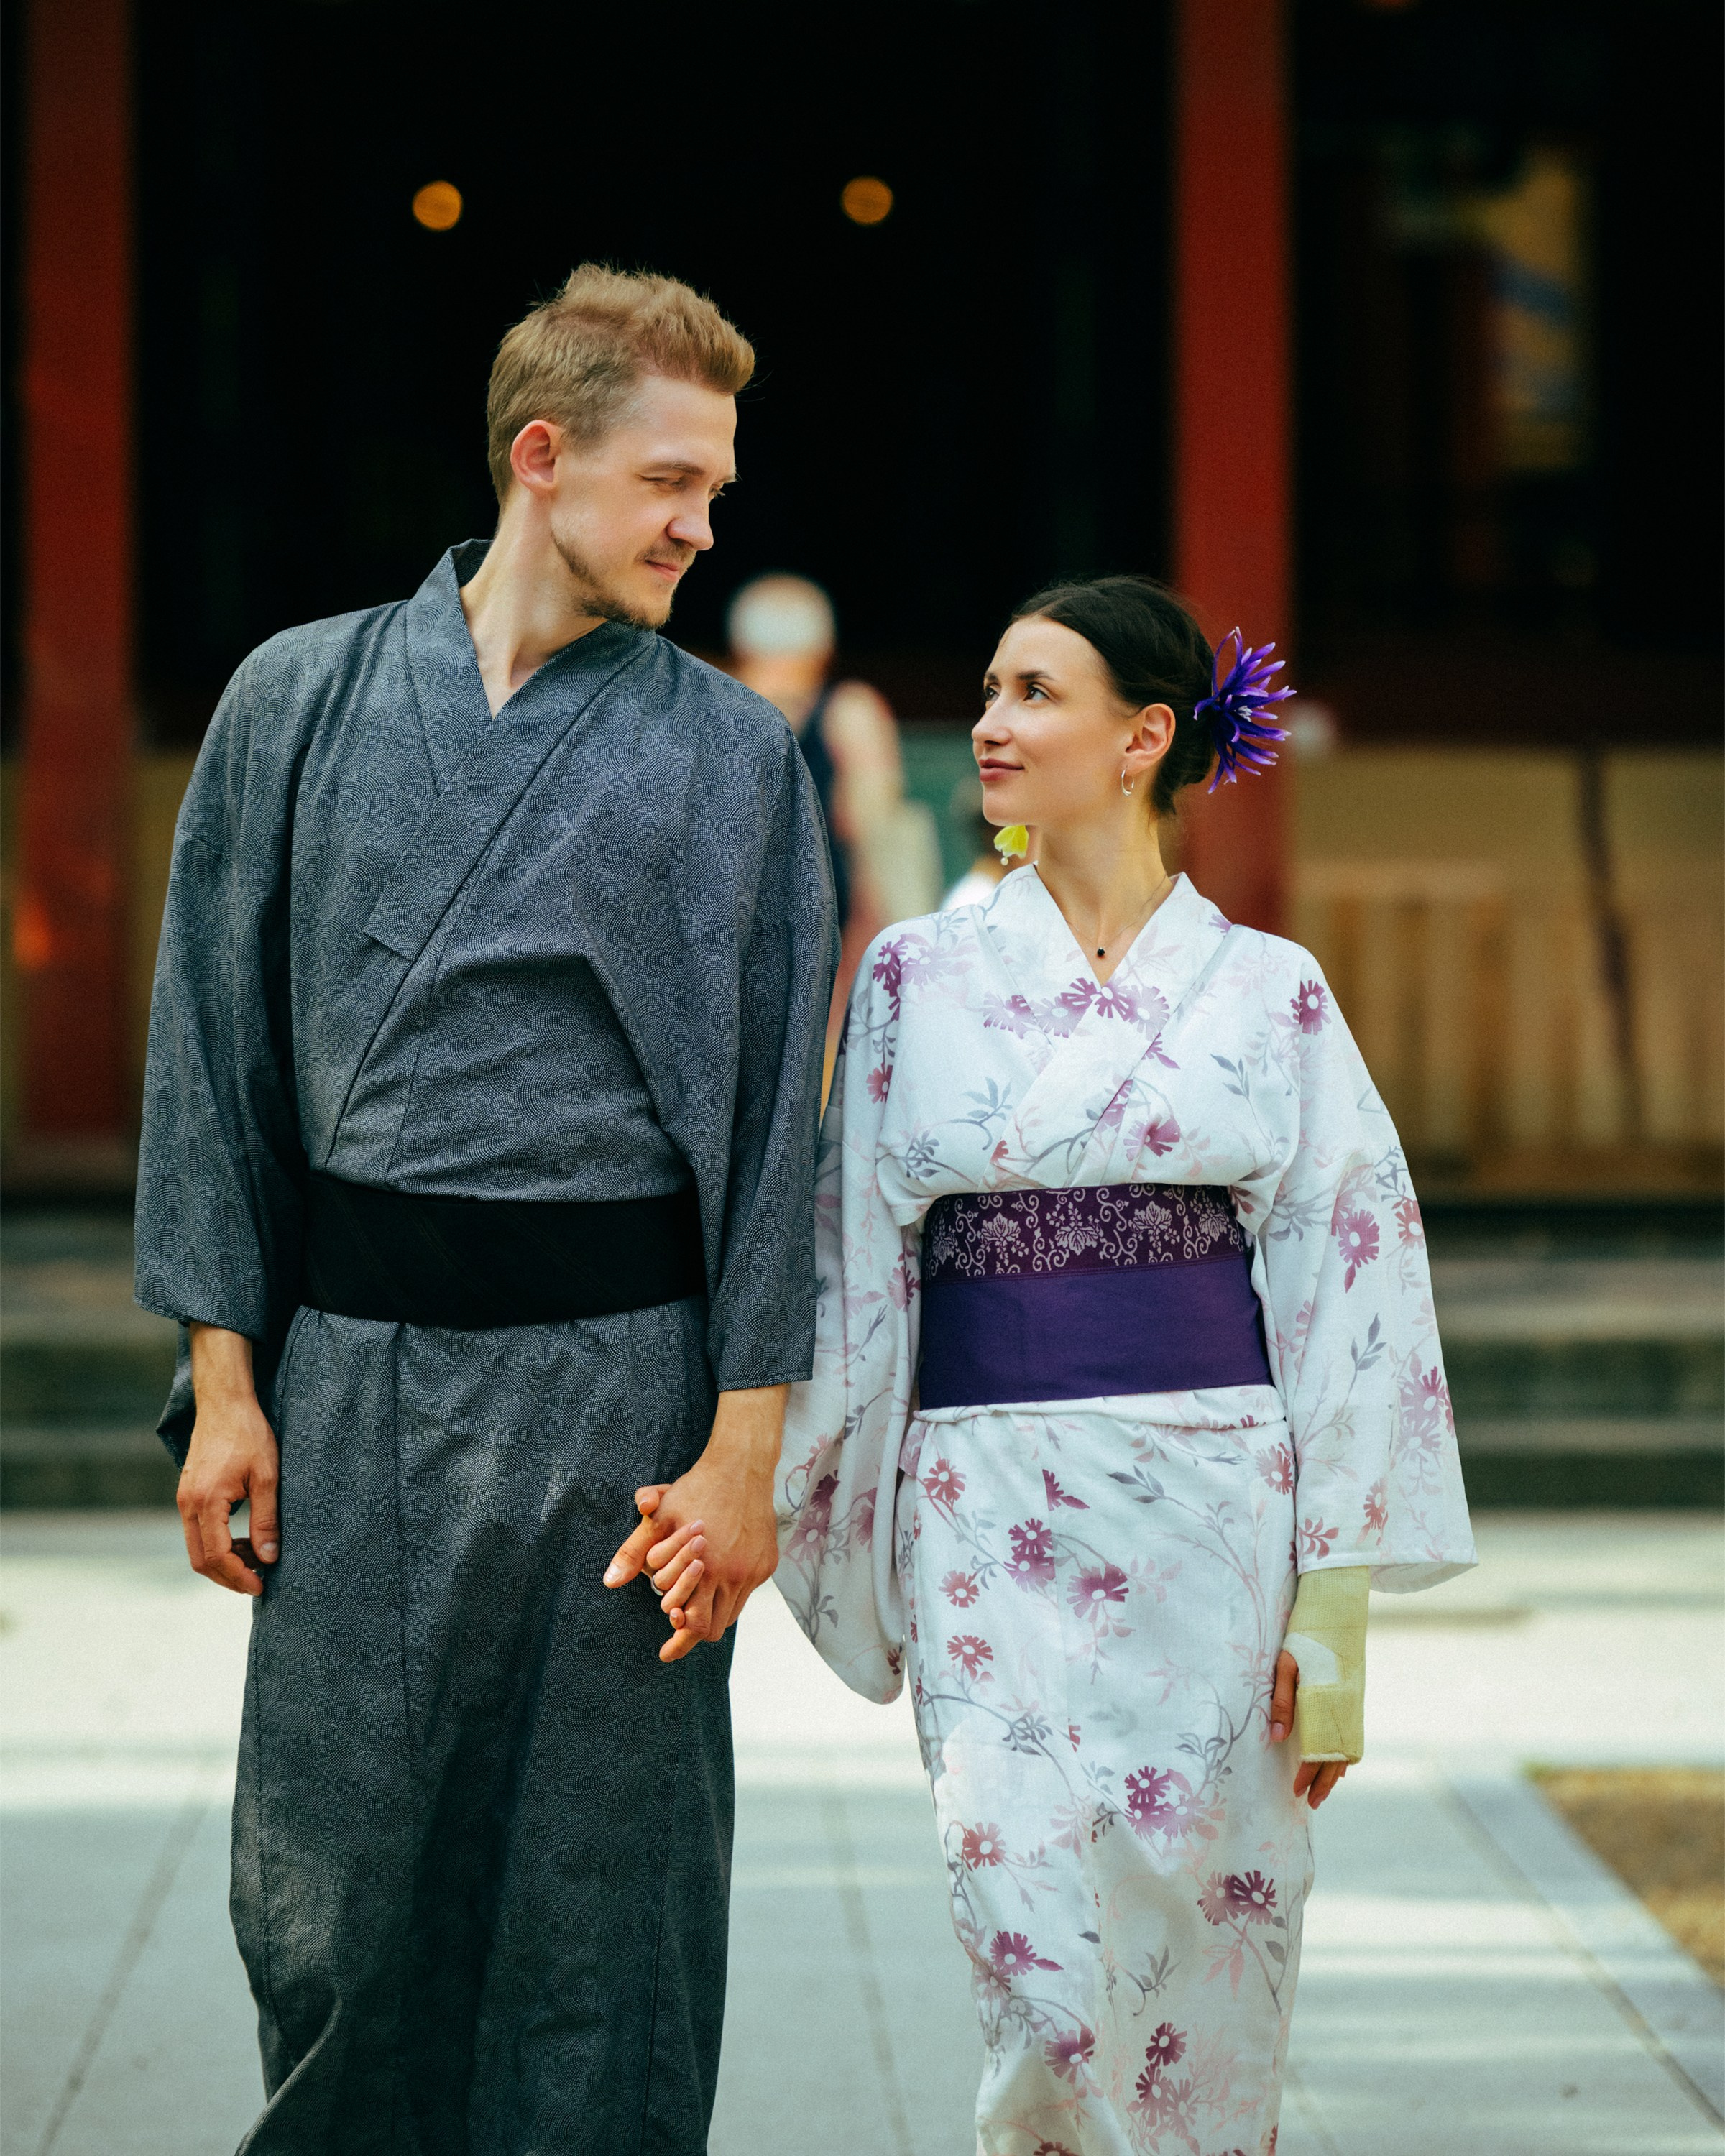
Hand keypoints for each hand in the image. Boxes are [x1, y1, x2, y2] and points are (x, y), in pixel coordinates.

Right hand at [178, 1324, 278, 1596]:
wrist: (224, 1403)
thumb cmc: (249, 1435)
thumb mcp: (267, 1476)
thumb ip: (266, 1519)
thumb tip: (269, 1558)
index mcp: (206, 1501)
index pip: (217, 1556)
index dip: (239, 1576)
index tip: (262, 1585)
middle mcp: (187, 1505)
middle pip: (201, 1560)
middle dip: (229, 1577)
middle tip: (259, 1581)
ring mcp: (184, 1500)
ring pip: (197, 1548)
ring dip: (224, 1562)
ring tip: (256, 1561)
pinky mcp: (188, 1495)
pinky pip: (198, 1532)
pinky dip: (218, 1544)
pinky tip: (244, 1541)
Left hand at [602, 1384, 786, 1662]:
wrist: (741, 1467)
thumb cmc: (695, 1490)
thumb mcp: (659, 1519)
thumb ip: (635, 1552)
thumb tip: (609, 1582)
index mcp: (706, 1570)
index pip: (694, 1625)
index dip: (678, 1639)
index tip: (665, 1652)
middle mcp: (734, 1576)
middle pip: (714, 1628)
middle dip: (693, 1634)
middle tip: (676, 1634)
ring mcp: (754, 1571)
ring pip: (732, 1613)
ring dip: (712, 1613)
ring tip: (693, 1610)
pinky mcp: (767, 1564)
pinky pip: (746, 1593)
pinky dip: (729, 1594)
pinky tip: (716, 1581)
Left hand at [1269, 1649, 1347, 1809]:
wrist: (1337, 1610)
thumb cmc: (1306, 1635)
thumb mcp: (1287, 1665)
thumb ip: (1282, 1702)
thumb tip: (1274, 1738)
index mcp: (1326, 1703)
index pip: (1317, 1751)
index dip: (1306, 1773)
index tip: (1295, 1790)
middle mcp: (1345, 1709)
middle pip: (1336, 1757)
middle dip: (1323, 1782)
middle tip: (1312, 1803)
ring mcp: (1354, 1705)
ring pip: (1348, 1749)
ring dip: (1335, 1772)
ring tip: (1324, 1790)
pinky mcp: (1356, 1699)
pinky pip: (1352, 1736)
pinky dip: (1345, 1754)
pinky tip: (1338, 1764)